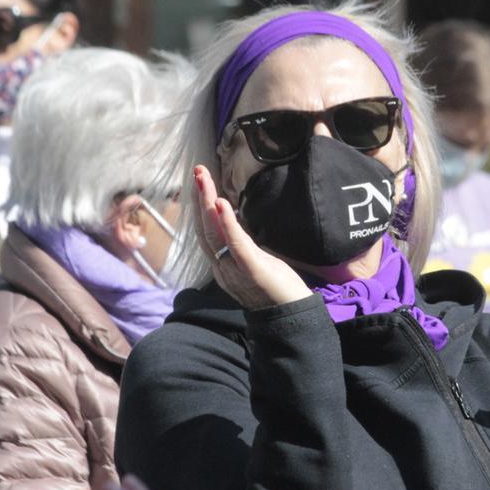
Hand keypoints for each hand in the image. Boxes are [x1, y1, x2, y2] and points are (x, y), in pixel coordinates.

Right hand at [192, 165, 310, 309]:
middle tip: (197, 171)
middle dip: (199, 198)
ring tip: (203, 180)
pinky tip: (221, 204)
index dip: (200, 207)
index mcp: (223, 265)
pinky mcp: (252, 271)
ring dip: (207, 203)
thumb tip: (234, 223)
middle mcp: (222, 268)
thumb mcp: (256, 263)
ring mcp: (235, 270)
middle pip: (204, 228)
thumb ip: (242, 245)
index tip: (198, 182)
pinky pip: (236, 245)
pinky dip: (227, 224)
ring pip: (214, 233)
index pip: (206, 232)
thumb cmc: (277, 290)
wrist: (293, 318)